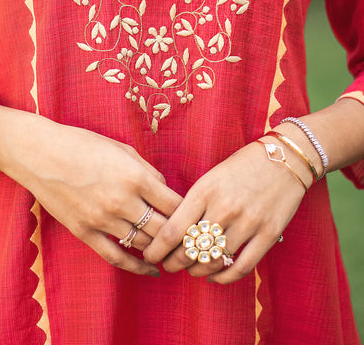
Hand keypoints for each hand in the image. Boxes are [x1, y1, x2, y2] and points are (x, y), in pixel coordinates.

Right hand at [4, 113, 181, 276]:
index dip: (190, 213)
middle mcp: (122, 201)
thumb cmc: (83, 144)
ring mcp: (102, 219)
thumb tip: (165, 192)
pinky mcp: (85, 232)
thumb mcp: (122, 149)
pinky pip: (116, 257)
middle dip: (180, 235)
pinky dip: (136, 267)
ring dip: (160, 249)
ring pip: (143, 244)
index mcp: (135, 177)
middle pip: (163, 229)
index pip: (175, 204)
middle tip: (191, 240)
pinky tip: (150, 270)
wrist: (40, 153)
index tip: (196, 217)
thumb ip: (148, 172)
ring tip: (174, 252)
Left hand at [143, 141, 306, 283]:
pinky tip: (215, 275)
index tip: (150, 254)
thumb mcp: (211, 177)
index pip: (172, 230)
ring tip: (191, 269)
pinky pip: (241, 267)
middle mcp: (224, 208)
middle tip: (168, 265)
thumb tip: (172, 232)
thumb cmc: (241, 166)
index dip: (157, 249)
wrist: (284, 158)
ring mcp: (248, 222)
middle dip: (173, 263)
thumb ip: (193, 202)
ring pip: (213, 262)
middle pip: (189, 250)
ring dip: (197, 271)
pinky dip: (223, 277)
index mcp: (205, 190)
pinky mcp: (268, 234)